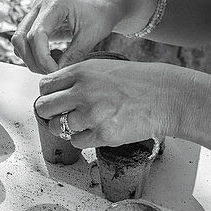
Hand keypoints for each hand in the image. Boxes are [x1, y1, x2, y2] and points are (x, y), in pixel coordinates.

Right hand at [13, 0, 125, 72]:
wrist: (103, 5)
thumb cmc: (100, 15)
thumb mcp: (91, 36)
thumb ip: (73, 55)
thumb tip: (56, 74)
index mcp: (54, 4)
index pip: (36, 35)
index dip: (42, 58)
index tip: (55, 71)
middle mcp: (40, 6)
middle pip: (20, 38)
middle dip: (32, 61)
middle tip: (51, 72)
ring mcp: (35, 13)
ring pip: (19, 42)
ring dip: (31, 59)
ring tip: (55, 62)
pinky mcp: (35, 21)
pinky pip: (25, 42)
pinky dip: (34, 55)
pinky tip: (53, 56)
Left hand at [34, 60, 190, 147]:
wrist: (167, 96)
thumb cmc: (137, 82)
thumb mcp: (103, 68)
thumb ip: (77, 78)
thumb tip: (50, 93)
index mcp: (82, 71)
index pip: (45, 86)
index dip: (48, 95)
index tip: (55, 100)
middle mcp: (83, 92)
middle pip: (43, 108)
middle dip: (50, 113)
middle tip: (62, 115)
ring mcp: (92, 114)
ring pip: (57, 127)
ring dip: (66, 128)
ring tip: (84, 122)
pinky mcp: (103, 134)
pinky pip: (76, 141)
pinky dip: (82, 139)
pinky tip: (97, 130)